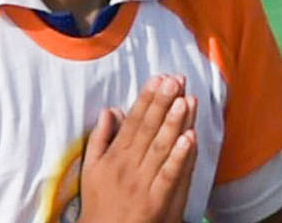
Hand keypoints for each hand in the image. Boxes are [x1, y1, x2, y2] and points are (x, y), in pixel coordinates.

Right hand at [77, 75, 197, 222]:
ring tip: (185, 99)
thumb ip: (100, 139)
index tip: (159, 78)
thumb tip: (109, 110)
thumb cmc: (99, 202)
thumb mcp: (91, 170)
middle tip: (175, 79)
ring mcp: (142, 182)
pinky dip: (180, 156)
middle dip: (162, 103)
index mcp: (114, 157)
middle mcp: (127, 166)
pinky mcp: (155, 200)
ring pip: (161, 147)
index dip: (147, 99)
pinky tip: (190, 137)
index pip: (133, 122)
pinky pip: (169, 174)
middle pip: (148, 130)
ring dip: (173, 123)